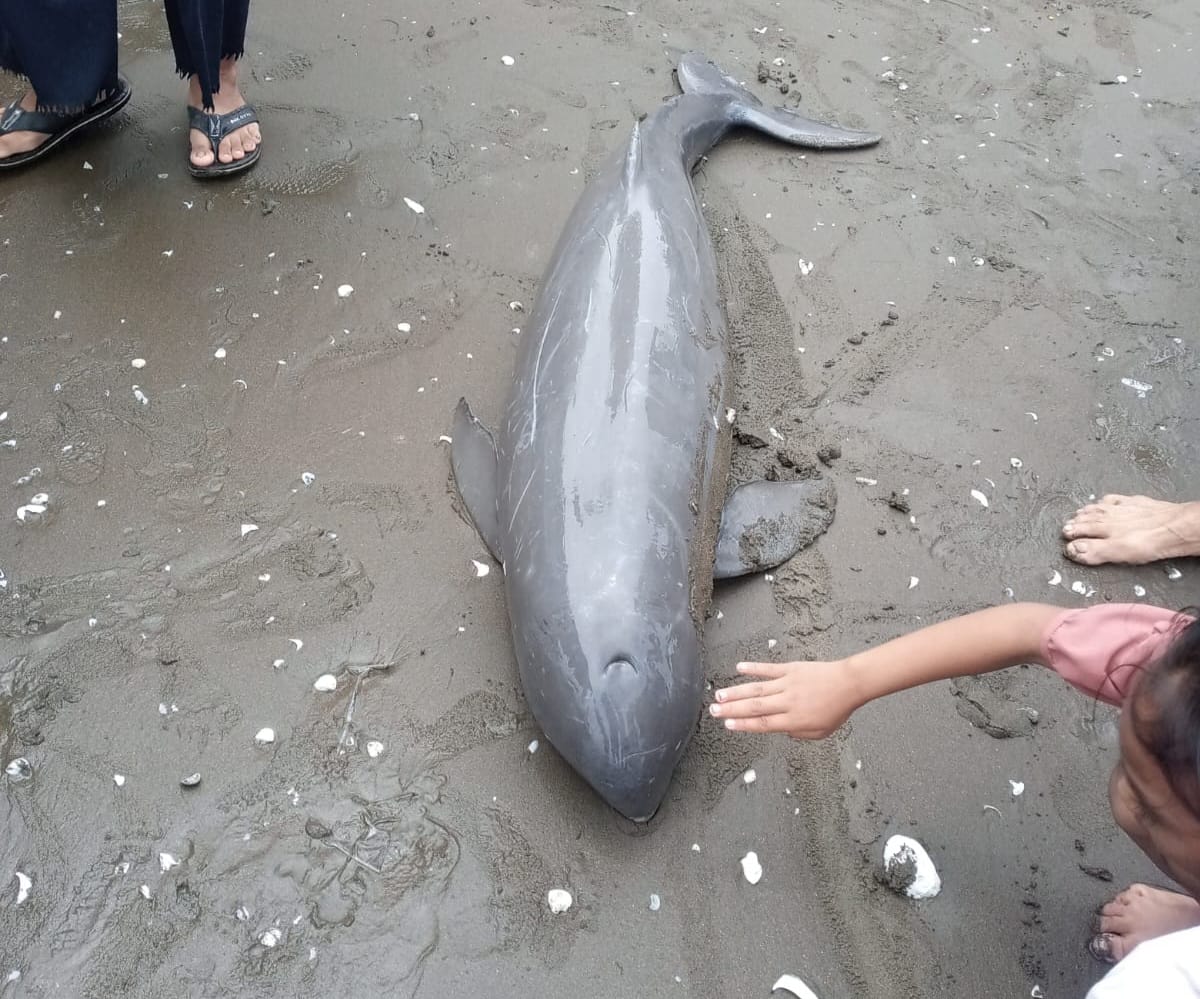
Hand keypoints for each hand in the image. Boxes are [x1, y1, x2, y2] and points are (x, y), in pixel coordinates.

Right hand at [708, 660, 861, 738]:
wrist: (849, 684)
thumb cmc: (837, 709)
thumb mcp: (820, 732)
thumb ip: (798, 734)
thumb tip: (782, 730)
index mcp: (793, 720)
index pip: (763, 723)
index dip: (743, 724)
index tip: (727, 724)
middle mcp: (787, 702)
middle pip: (754, 707)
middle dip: (731, 709)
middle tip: (713, 711)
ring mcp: (787, 684)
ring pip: (757, 689)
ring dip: (736, 692)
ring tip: (719, 694)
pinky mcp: (790, 669)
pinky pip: (769, 669)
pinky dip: (753, 668)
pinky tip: (739, 668)